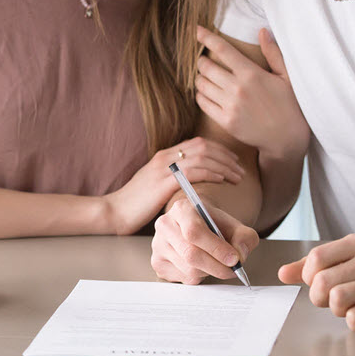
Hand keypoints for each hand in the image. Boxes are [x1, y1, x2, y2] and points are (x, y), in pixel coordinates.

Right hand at [103, 137, 243, 234]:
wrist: (114, 212)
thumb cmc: (135, 205)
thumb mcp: (155, 187)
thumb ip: (172, 181)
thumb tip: (193, 185)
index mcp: (163, 156)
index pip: (197, 143)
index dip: (219, 150)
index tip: (232, 161)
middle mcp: (165, 157)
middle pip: (203, 146)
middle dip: (226, 156)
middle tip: (240, 168)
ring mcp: (164, 167)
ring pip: (203, 156)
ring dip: (224, 165)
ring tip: (237, 176)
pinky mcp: (164, 181)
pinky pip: (194, 170)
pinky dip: (212, 172)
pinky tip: (222, 180)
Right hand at [151, 198, 259, 283]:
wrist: (198, 224)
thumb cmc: (214, 225)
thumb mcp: (234, 225)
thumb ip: (244, 237)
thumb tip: (240, 255)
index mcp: (182, 209)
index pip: (194, 232)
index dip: (216, 248)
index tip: (234, 259)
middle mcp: (165, 225)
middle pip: (190, 254)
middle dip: (217, 266)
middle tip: (233, 270)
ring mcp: (158, 245)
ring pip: (188, 269)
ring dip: (210, 272)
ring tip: (217, 263)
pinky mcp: (158, 263)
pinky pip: (183, 278)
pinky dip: (199, 277)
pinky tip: (202, 266)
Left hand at [195, 26, 309, 160]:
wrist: (286, 137)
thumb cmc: (289, 104)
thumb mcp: (286, 76)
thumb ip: (273, 53)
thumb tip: (262, 30)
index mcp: (251, 73)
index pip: (222, 49)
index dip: (207, 37)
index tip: (197, 30)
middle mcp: (238, 88)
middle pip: (206, 67)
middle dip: (202, 61)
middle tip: (204, 60)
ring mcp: (230, 106)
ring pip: (201, 84)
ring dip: (199, 77)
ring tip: (204, 77)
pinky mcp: (225, 121)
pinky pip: (202, 103)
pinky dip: (200, 95)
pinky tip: (206, 93)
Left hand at [279, 233, 354, 331]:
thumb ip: (321, 262)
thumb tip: (283, 273)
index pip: (317, 258)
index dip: (309, 276)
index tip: (320, 283)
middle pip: (322, 282)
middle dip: (319, 297)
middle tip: (331, 300)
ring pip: (337, 300)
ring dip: (336, 310)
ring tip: (349, 307)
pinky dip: (354, 322)